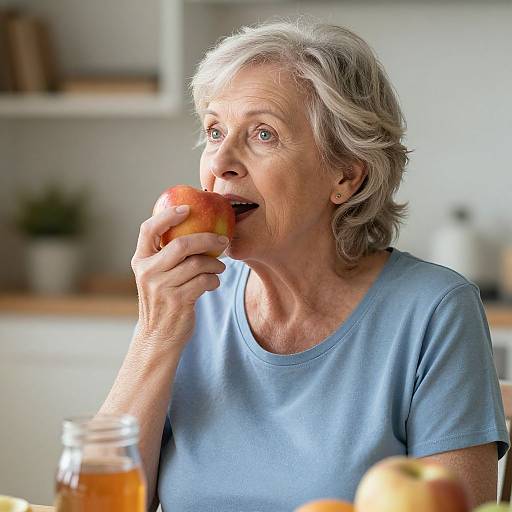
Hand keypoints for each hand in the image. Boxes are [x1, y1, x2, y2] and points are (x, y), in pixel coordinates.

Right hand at [130, 205, 228, 355]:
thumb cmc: (162, 300)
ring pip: (197, 264)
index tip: (187, 208)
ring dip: (215, 263)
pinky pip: (205, 281)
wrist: (158, 337)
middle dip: (207, 239)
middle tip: (224, 239)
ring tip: (220, 267)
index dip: (168, 215)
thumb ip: (166, 256)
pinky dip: (214, 280)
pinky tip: (213, 282)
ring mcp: (162, 287)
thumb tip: (197, 228)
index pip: (148, 229)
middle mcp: (148, 272)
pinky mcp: (178, 301)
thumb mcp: (155, 276)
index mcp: (140, 261)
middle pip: (181, 244)